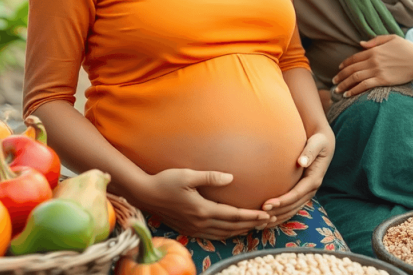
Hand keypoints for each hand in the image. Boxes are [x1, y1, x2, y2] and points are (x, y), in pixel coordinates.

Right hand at [138, 168, 271, 238]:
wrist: (145, 194)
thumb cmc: (165, 181)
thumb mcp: (188, 175)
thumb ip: (211, 177)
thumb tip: (231, 178)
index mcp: (202, 210)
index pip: (233, 215)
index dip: (251, 216)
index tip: (266, 215)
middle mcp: (200, 222)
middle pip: (231, 227)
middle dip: (251, 225)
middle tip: (268, 222)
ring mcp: (193, 228)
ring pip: (223, 234)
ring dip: (240, 231)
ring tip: (254, 227)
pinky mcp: (188, 229)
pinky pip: (213, 236)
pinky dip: (226, 234)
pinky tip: (232, 231)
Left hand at [258, 131, 333, 226]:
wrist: (323, 143)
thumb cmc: (319, 141)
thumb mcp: (317, 143)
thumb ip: (310, 152)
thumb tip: (301, 162)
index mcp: (314, 179)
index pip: (296, 194)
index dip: (282, 201)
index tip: (266, 204)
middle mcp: (311, 189)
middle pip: (293, 206)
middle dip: (276, 213)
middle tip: (258, 216)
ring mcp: (307, 193)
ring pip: (292, 210)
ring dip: (277, 218)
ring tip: (259, 223)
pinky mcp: (302, 192)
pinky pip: (291, 207)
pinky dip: (280, 214)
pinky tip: (267, 219)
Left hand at [333, 35, 412, 96]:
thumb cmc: (408, 49)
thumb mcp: (392, 38)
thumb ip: (376, 40)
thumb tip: (361, 44)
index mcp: (374, 50)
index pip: (354, 57)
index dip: (345, 63)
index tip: (339, 68)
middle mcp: (373, 60)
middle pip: (352, 68)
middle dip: (341, 75)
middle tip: (334, 81)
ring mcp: (377, 71)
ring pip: (355, 78)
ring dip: (344, 84)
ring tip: (337, 90)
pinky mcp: (382, 80)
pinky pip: (364, 85)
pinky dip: (354, 90)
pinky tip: (348, 94)